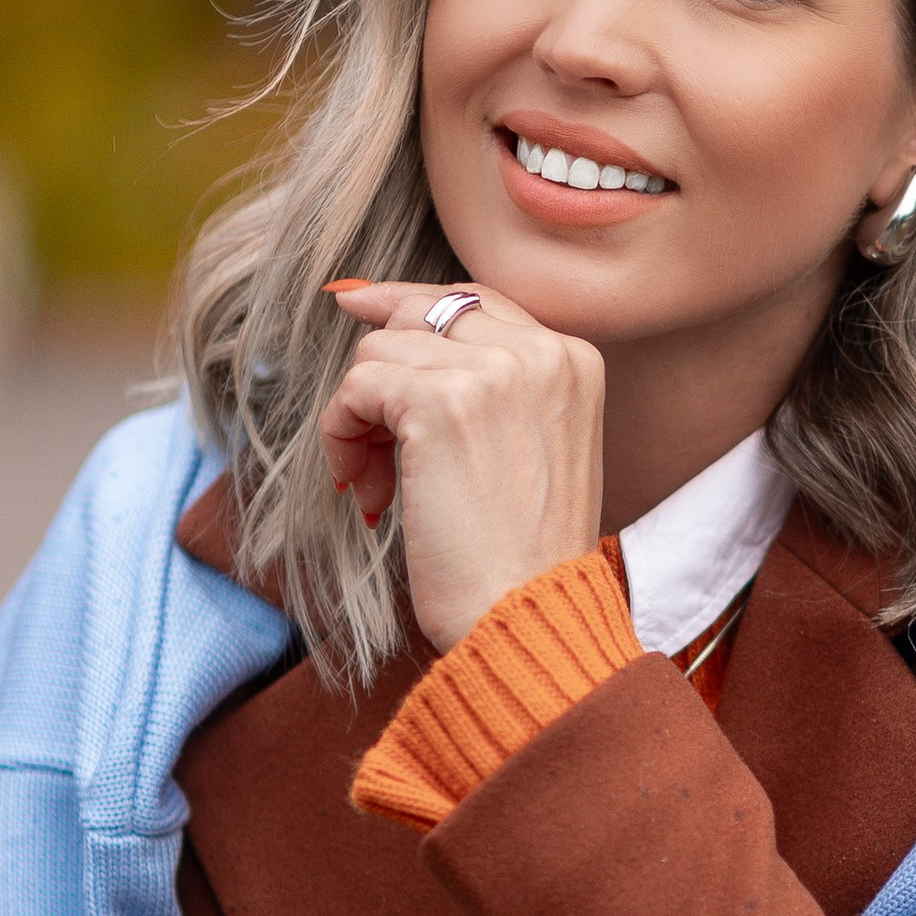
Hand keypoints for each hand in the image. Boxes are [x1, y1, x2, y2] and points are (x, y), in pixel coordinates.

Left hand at [322, 283, 604, 654]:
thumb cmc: (524, 554)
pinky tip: (370, 490)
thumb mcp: (536, 448)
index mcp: (573, 360)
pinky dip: (342, 437)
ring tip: (380, 484)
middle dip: (381, 373)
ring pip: (380, 351)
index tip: (358, 308)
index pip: (474, 301)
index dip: (408, 306)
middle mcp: (540, 352)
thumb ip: (496, 386)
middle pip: (419, 314)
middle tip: (369, 442)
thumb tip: (388, 316)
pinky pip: (357, 388)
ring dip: (360, 419)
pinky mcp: (439, 402)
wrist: (530, 614)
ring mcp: (492, 372)